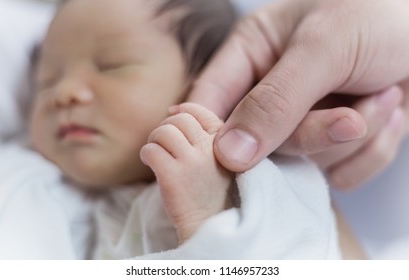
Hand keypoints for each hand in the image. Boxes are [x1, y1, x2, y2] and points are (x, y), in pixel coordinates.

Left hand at [140, 103, 232, 242]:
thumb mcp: (222, 162)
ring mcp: (194, 162)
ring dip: (154, 141)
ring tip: (157, 157)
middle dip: (166, 129)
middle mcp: (213, 148)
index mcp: (226, 144)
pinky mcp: (174, 176)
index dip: (182, 112)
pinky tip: (151, 166)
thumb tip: (175, 109)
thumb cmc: (214, 197)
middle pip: (179, 120)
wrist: (212, 231)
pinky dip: (146, 155)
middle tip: (163, 146)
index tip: (172, 118)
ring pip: (163, 132)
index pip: (200, 112)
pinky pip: (151, 150)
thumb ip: (206, 136)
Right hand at [189, 0, 408, 180]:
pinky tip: (391, 110)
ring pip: (305, 162)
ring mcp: (305, 121)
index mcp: (252, 54)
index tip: (230, 161)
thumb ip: (275, 101)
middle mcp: (273, 92)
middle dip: (312, 134)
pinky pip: (340, 174)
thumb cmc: (382, 12)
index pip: (208, 103)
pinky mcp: (337, 144)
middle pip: (260, 145)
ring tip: (384, 94)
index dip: (212, 135)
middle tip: (349, 115)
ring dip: (355, 137)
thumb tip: (228, 154)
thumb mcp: (324, 47)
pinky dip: (374, 151)